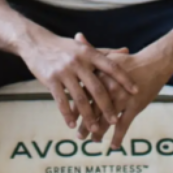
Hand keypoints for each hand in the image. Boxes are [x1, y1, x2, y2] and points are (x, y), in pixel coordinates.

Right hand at [19, 31, 139, 131]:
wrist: (36, 43)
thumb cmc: (64, 47)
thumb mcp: (84, 47)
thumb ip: (106, 52)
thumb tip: (127, 51)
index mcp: (89, 54)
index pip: (111, 67)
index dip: (124, 79)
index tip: (136, 91)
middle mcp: (78, 62)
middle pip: (97, 88)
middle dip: (107, 106)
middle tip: (115, 121)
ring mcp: (64, 71)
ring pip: (79, 98)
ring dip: (88, 116)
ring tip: (94, 129)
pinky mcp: (51, 79)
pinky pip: (61, 100)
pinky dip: (67, 114)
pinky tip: (72, 124)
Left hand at [73, 33, 172, 148]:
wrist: (154, 63)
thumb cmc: (130, 59)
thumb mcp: (108, 55)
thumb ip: (90, 49)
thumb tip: (77, 36)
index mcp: (100, 78)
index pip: (82, 95)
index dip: (75, 107)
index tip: (69, 117)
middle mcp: (108, 90)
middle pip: (92, 110)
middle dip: (84, 124)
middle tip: (78, 136)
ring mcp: (121, 99)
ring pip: (105, 121)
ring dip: (98, 133)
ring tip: (92, 141)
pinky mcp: (134, 106)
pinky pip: (123, 125)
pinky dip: (117, 137)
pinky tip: (113, 146)